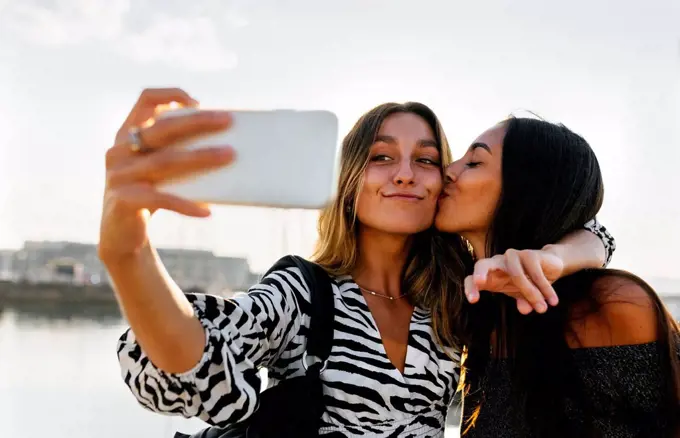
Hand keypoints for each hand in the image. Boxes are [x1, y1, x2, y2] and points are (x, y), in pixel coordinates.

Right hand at [98, 88, 234, 262]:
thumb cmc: (148, 196)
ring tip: (229, 155)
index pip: (145, 100)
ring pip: (165, 161)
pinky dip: (186, 205)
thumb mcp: (157, 170)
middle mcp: (119, 151)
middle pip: (161, 129)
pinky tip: (207, 211)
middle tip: (227, 120)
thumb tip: (225, 144)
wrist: (120, 236)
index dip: (170, 95)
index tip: (198, 102)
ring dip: (200, 157)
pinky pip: (161, 199)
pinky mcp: (123, 200)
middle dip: (197, 121)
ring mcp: (118, 175)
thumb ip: (175, 152)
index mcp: (127, 135)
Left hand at [464, 248, 564, 313]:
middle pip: (481, 264)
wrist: (550, 265)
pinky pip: (535, 273)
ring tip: (543, 309)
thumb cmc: (529, 282)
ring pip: (516, 274)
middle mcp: (497, 262)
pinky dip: (545, 288)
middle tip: (479, 282)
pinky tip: (553, 300)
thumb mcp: (522, 295)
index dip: (469, 288)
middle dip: (480, 272)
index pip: (471, 279)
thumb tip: (525, 310)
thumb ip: (522, 302)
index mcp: (490, 275)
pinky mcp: (529, 254)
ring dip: (531, 293)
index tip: (473, 300)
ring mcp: (512, 256)